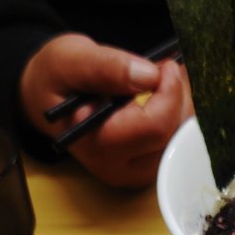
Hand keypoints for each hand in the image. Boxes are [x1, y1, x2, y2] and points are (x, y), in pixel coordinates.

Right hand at [20, 33, 193, 188]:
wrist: (50, 101)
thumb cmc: (57, 79)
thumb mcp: (70, 60)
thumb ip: (106, 68)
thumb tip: (148, 76)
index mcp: (99, 147)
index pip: (155, 126)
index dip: (170, 92)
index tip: (166, 65)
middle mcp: (120, 169)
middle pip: (174, 135)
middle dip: (180, 97)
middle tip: (168, 67)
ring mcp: (137, 173)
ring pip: (182, 141)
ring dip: (184, 106)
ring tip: (167, 79)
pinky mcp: (148, 168)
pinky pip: (179, 144)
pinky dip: (180, 116)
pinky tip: (168, 97)